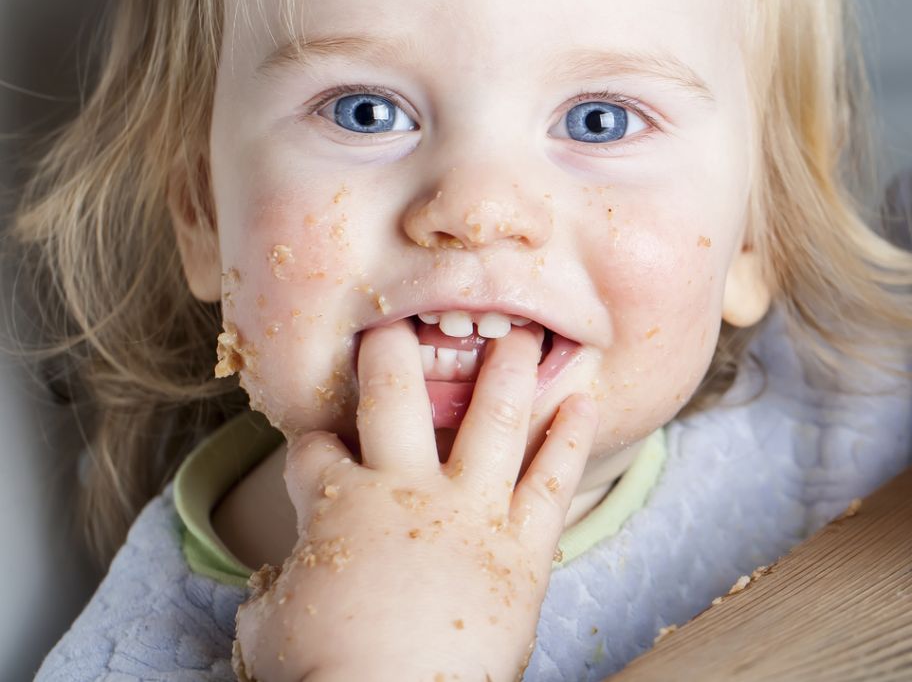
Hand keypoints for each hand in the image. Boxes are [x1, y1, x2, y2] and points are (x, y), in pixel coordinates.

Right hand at [233, 322, 597, 681]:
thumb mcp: (271, 623)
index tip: (319, 440)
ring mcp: (472, 512)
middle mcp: (406, 489)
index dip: (312, 442)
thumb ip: (282, 586)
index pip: (315, 450)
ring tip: (522, 332)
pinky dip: (571, 438)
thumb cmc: (322, 674)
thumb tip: (282, 584)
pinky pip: (554, 479)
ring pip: (493, 417)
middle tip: (397, 321)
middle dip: (391, 350)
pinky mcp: (523, 547)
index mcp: (338, 504)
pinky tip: (584, 400)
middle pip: (394, 395)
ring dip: (506, 368)